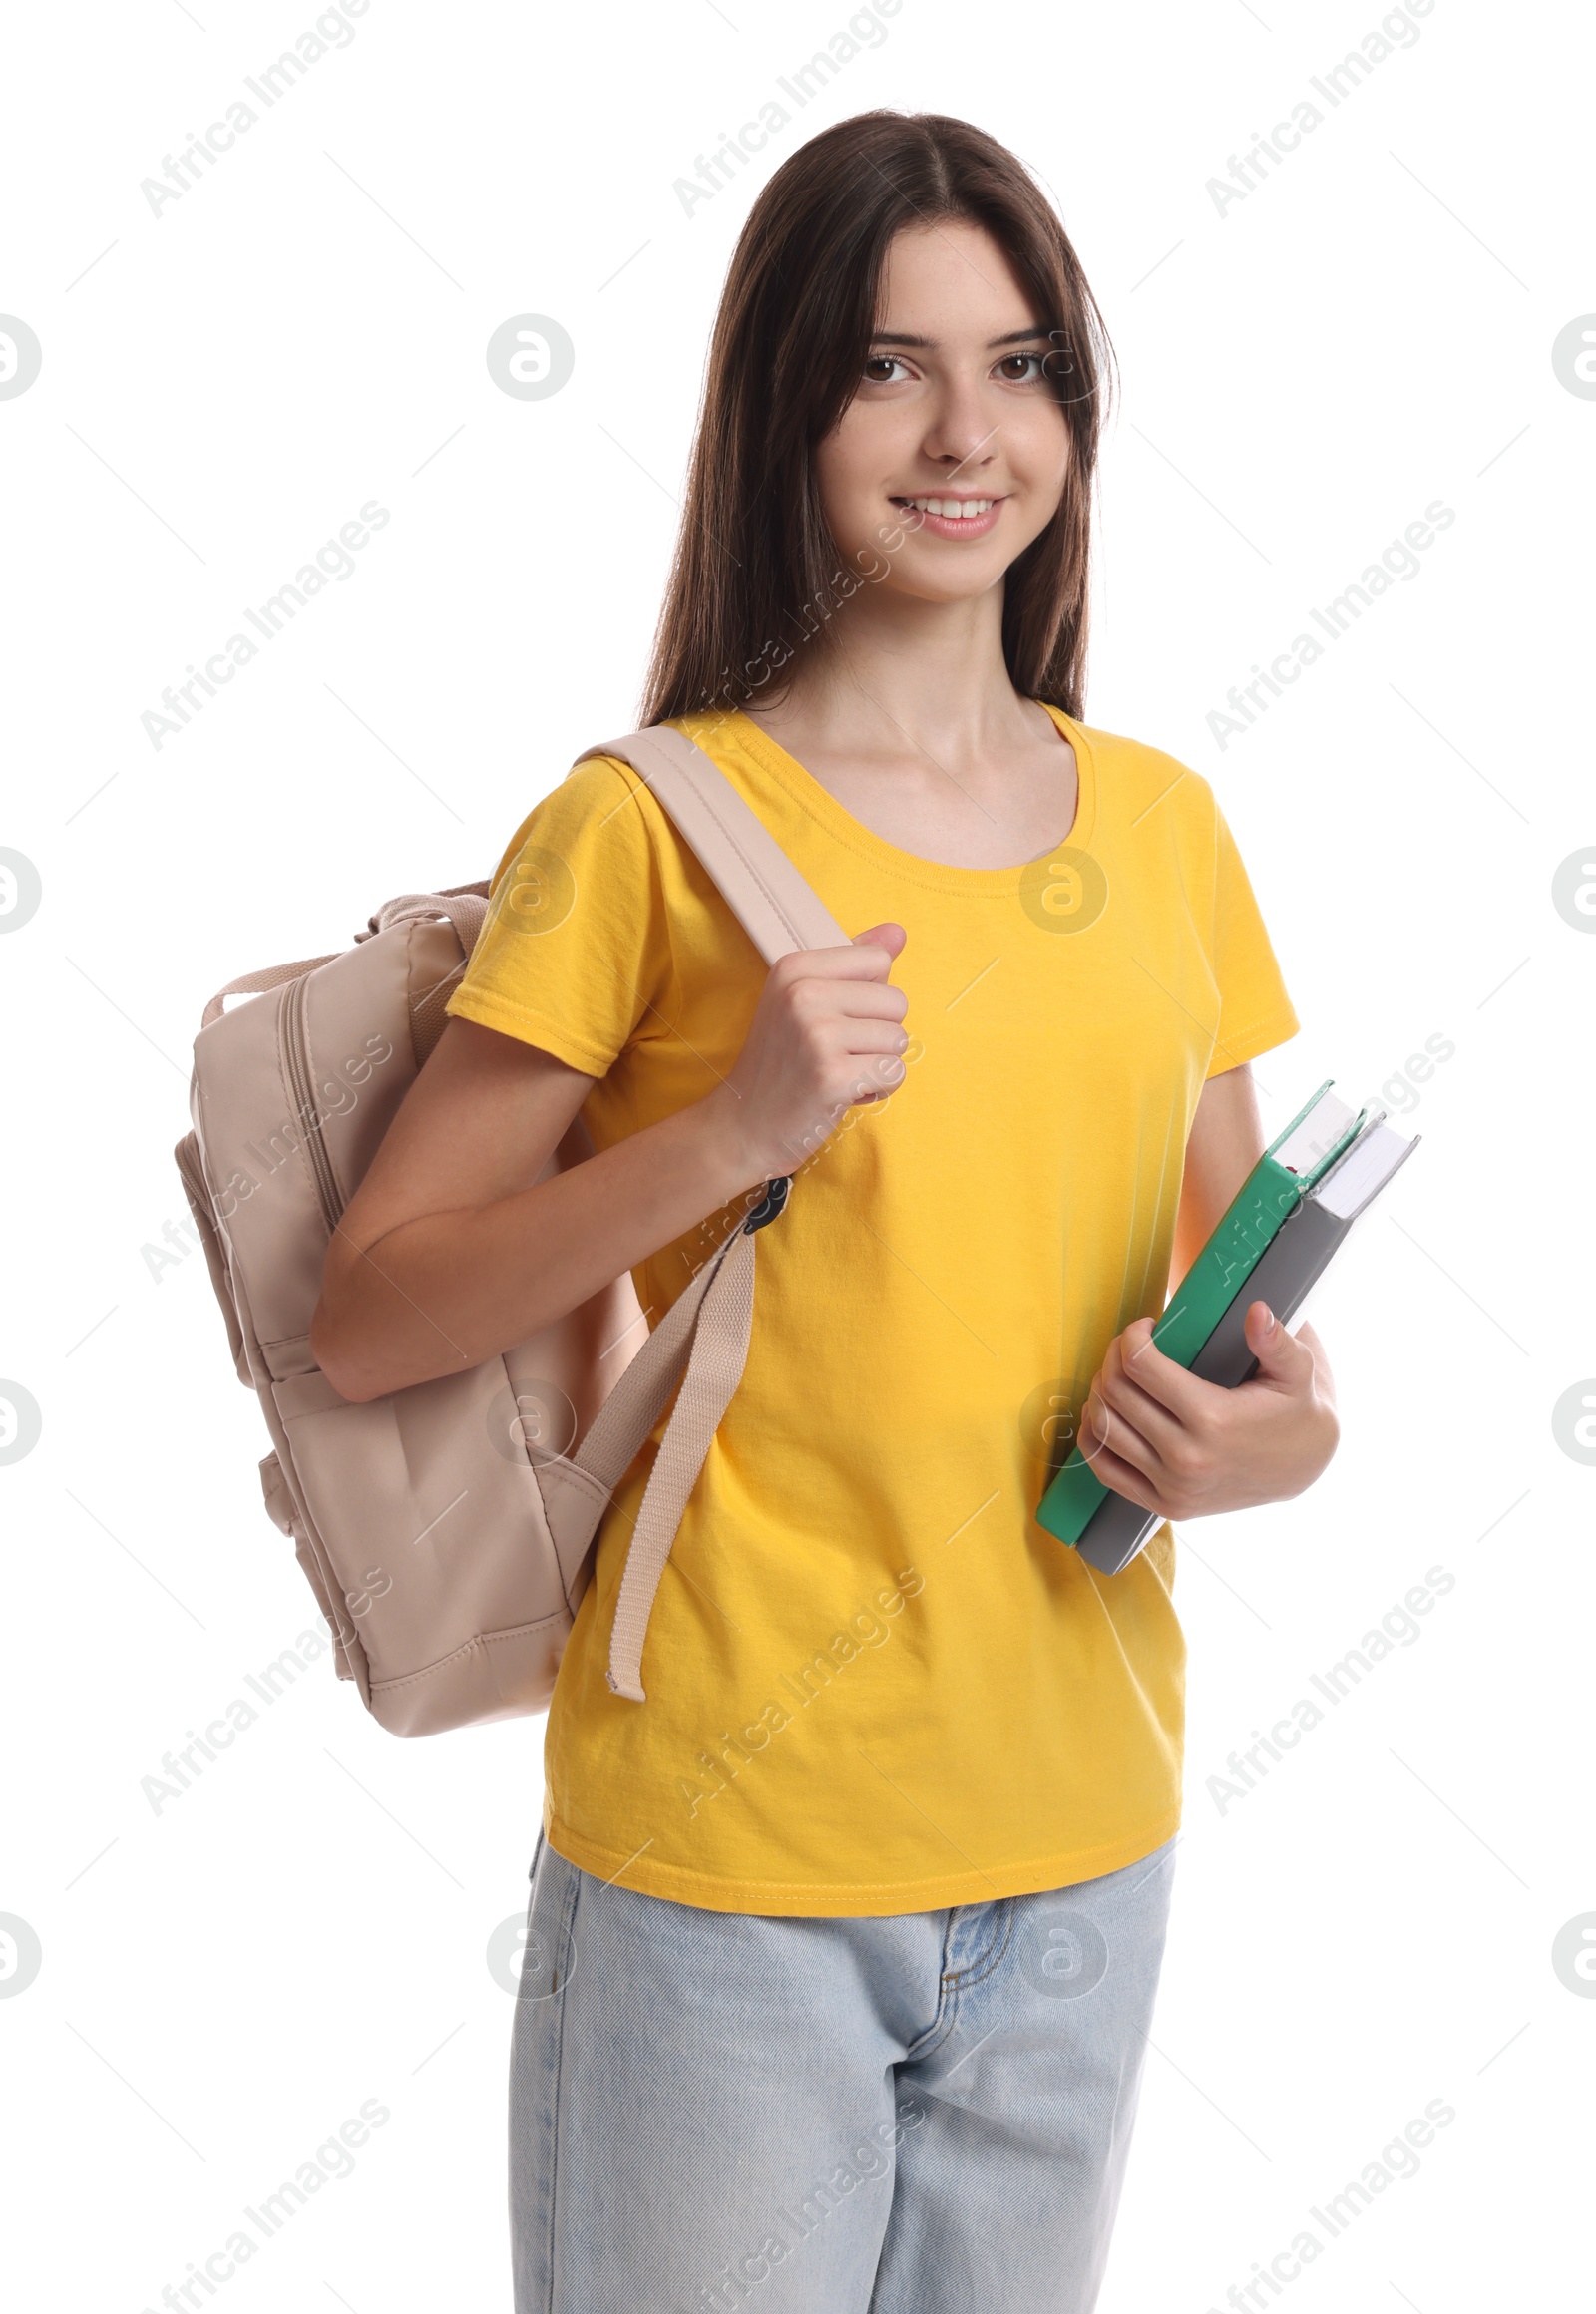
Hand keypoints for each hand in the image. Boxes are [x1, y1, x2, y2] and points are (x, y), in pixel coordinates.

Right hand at [701, 923, 909, 1185]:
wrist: (743, 1124)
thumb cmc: (781, 1062)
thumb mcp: (804, 1000)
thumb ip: (853, 963)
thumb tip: (897, 932)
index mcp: (795, 967)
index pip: (878, 961)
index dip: (869, 997)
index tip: (835, 1020)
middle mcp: (803, 994)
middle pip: (896, 1001)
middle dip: (878, 1034)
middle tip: (837, 1054)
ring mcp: (816, 1035)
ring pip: (899, 1040)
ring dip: (878, 1064)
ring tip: (839, 1073)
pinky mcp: (831, 1076)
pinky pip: (894, 1073)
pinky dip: (878, 1089)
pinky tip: (844, 1094)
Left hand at [1079, 1303, 1338, 1522]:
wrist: (1302, 1468)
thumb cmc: (1295, 1410)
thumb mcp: (1296, 1372)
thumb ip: (1277, 1341)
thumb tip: (1257, 1311)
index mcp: (1213, 1419)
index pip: (1140, 1365)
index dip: (1132, 1335)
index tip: (1146, 1326)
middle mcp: (1187, 1458)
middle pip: (1115, 1391)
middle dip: (1114, 1357)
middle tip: (1130, 1346)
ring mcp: (1173, 1487)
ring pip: (1103, 1426)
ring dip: (1100, 1391)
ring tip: (1120, 1375)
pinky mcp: (1164, 1506)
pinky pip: (1104, 1469)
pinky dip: (1094, 1435)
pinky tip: (1106, 1411)